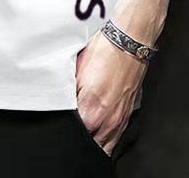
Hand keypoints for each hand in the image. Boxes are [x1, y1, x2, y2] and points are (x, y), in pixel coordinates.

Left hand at [74, 26, 147, 155]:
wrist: (127, 42)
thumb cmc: (104, 52)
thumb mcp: (76, 71)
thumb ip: (68, 93)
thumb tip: (61, 104)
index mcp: (91, 111)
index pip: (74, 134)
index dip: (66, 129)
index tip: (62, 121)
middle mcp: (107, 121)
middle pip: (89, 144)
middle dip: (79, 137)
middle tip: (72, 126)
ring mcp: (119, 120)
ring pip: (104, 146)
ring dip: (93, 141)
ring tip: (85, 130)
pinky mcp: (127, 115)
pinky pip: (115, 139)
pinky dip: (106, 138)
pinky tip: (99, 131)